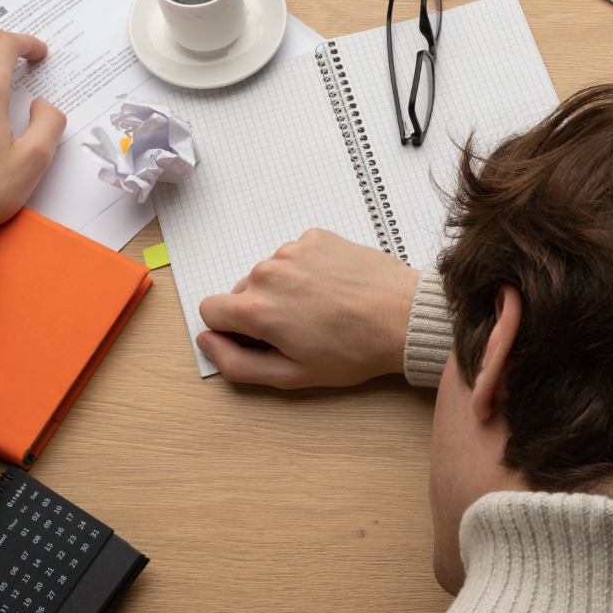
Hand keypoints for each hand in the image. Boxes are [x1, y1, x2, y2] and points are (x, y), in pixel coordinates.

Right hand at [197, 229, 421, 388]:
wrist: (405, 317)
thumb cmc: (355, 350)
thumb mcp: (292, 375)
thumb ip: (237, 364)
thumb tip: (207, 342)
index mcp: (256, 308)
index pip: (209, 310)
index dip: (230, 330)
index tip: (260, 340)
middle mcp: (267, 272)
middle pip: (241, 292)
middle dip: (261, 311)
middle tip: (300, 330)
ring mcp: (292, 250)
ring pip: (269, 274)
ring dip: (285, 290)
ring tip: (322, 309)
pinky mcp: (316, 237)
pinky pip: (294, 255)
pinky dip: (306, 271)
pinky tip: (332, 289)